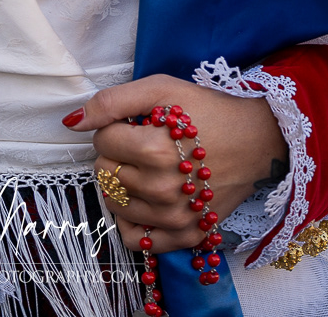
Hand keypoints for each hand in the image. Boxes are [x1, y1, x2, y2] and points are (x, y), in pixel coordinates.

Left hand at [64, 73, 286, 253]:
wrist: (254, 140)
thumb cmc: (206, 110)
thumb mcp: (160, 88)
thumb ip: (112, 102)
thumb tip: (72, 122)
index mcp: (155, 149)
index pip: (102, 140)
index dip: (113, 127)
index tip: (133, 124)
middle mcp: (164, 188)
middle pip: (105, 172)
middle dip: (114, 154)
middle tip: (140, 145)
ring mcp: (175, 217)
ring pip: (115, 203)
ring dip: (120, 183)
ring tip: (143, 168)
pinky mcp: (187, 235)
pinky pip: (137, 240)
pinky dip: (130, 220)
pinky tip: (141, 200)